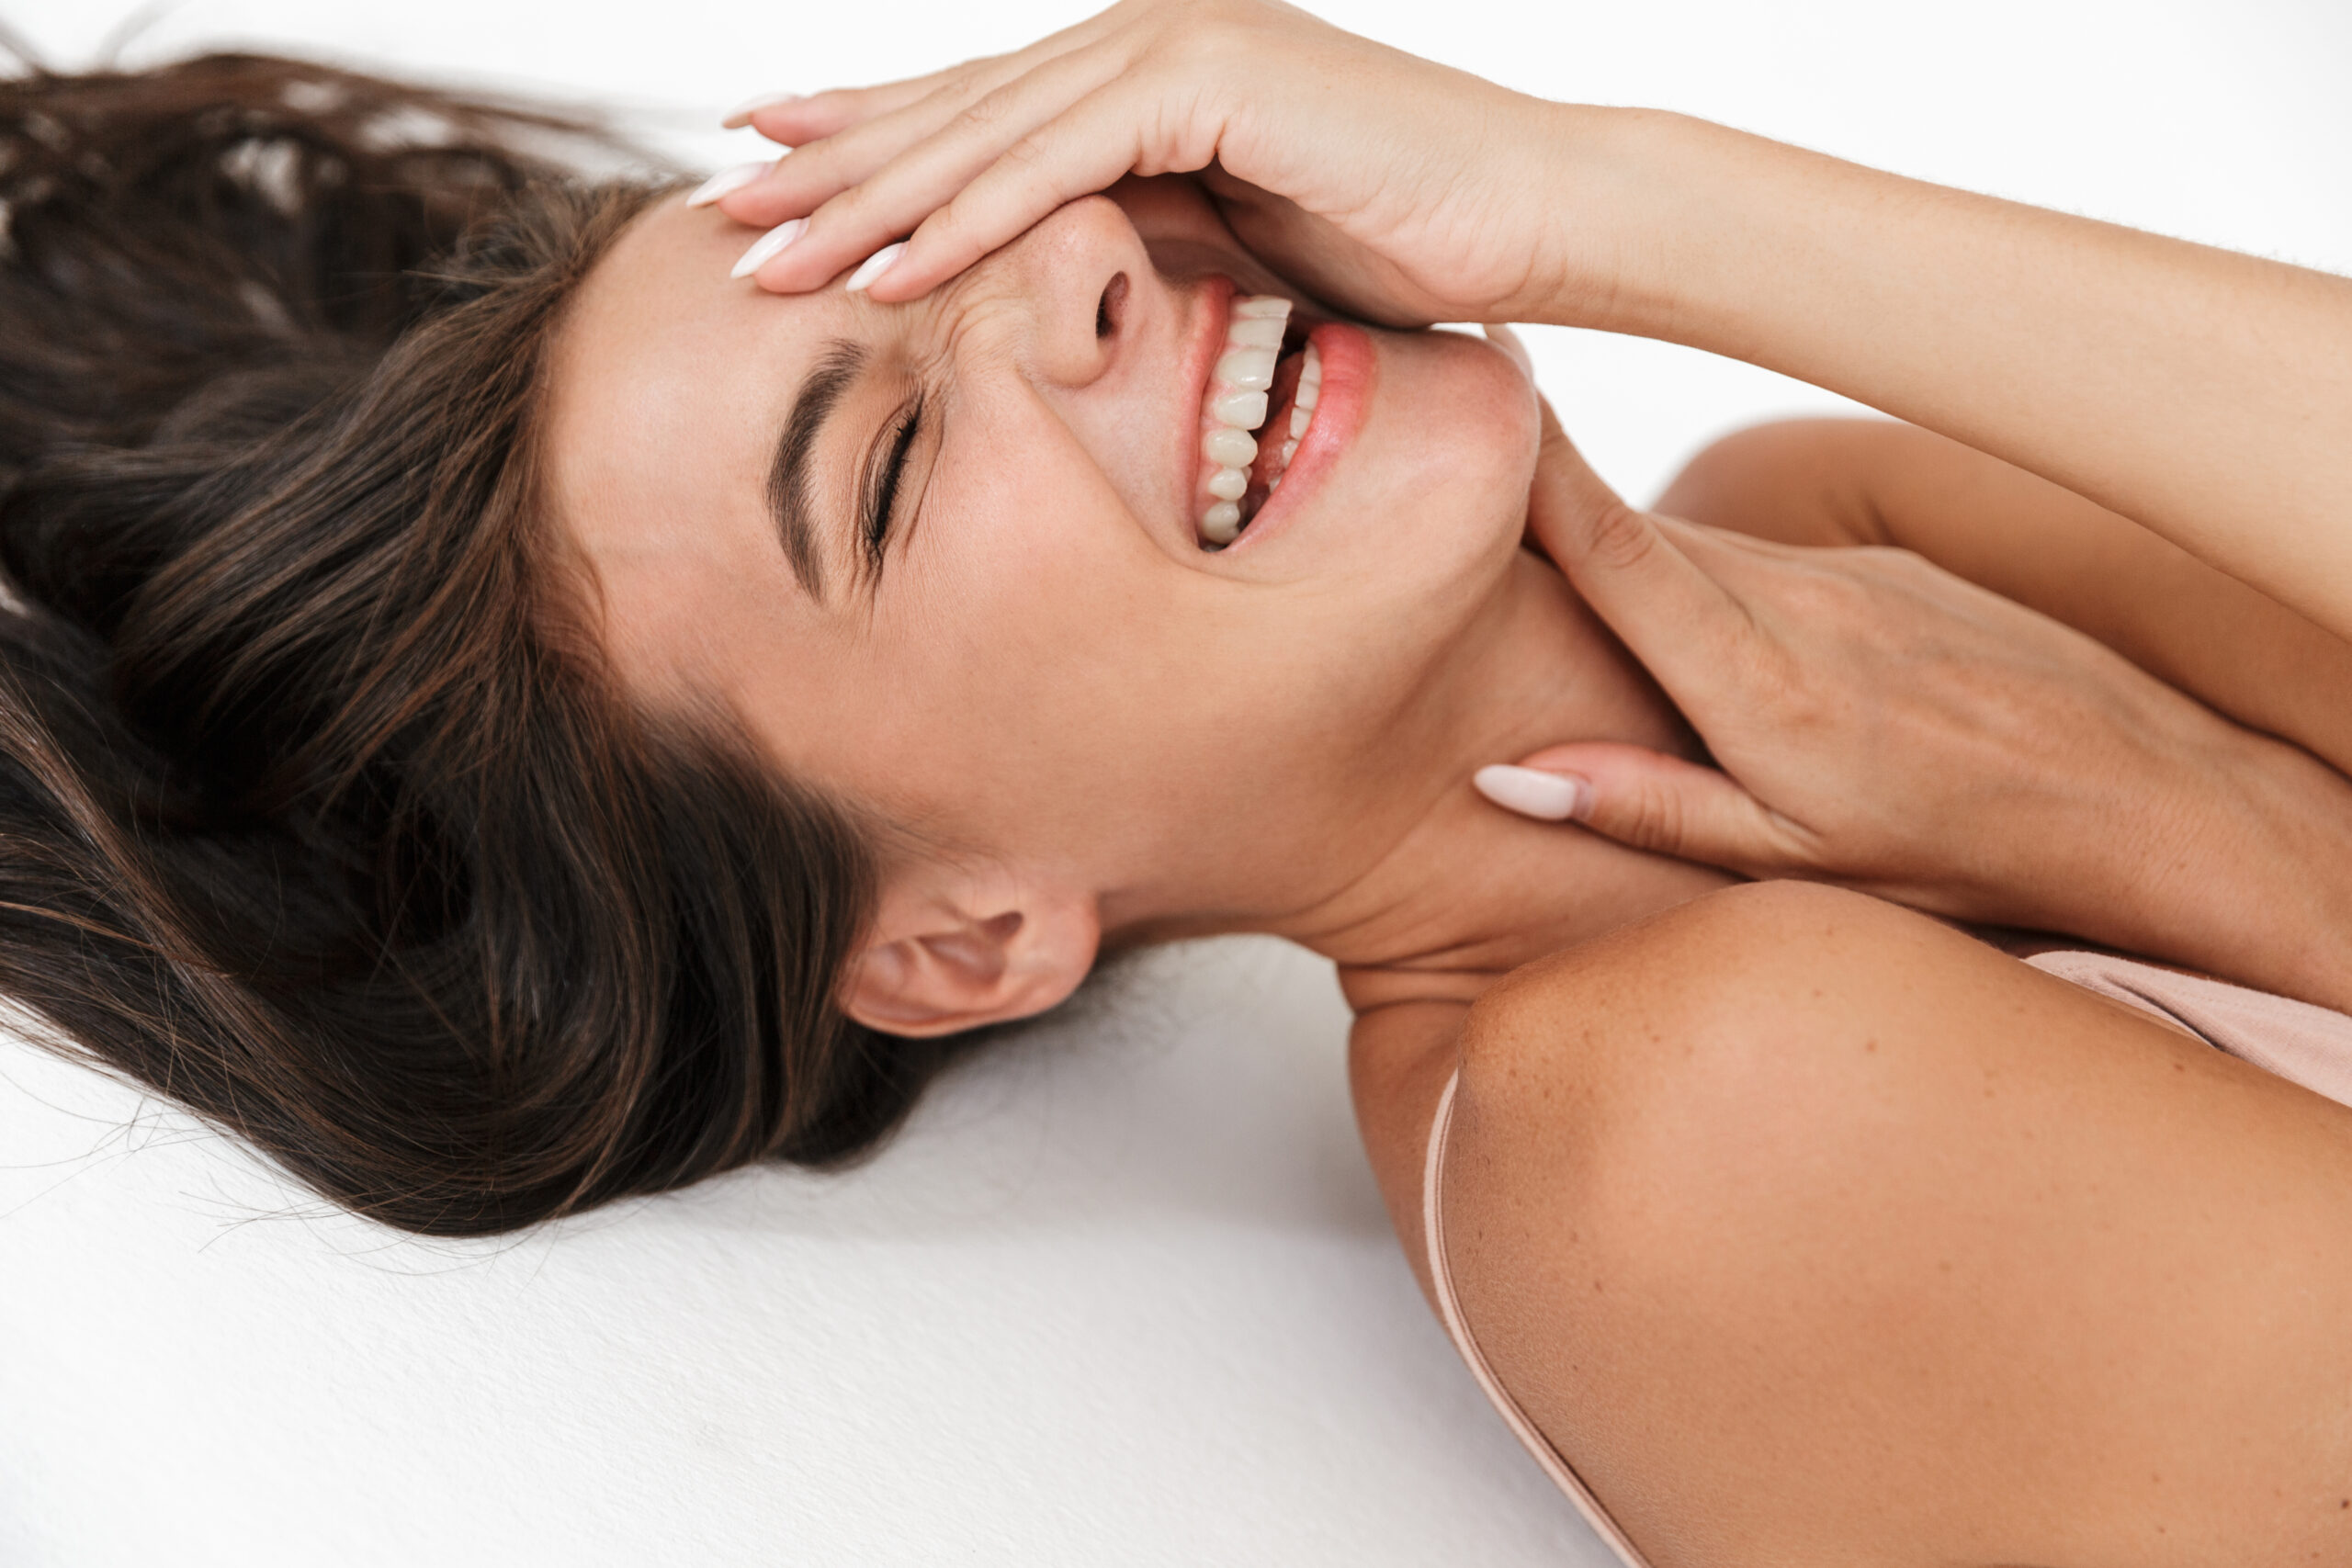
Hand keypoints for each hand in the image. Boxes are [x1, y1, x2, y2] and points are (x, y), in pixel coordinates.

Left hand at [702, 0, 1582, 326]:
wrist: (1543, 219)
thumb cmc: (1410, 253)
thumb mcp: (1241, 251)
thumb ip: (1144, 240)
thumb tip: (1063, 290)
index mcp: (1145, 78)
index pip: (977, 116)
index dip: (865, 143)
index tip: (765, 178)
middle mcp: (1143, 42)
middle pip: (954, 113)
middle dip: (826, 169)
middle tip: (718, 214)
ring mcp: (1175, 46)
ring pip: (984, 135)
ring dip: (864, 203)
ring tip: (758, 255)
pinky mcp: (1211, 78)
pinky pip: (1060, 162)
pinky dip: (967, 217)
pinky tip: (880, 269)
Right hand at [1482, 402, 2351, 997]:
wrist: (2135, 793)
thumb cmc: (1961, 847)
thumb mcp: (1789, 858)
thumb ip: (1644, 804)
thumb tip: (1510, 771)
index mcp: (1755, 678)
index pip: (1613, 546)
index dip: (1533, 468)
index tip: (1471, 387)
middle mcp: (1796, 600)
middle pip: (1636, 532)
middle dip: (1553, 515)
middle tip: (1467, 507)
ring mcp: (1847, 571)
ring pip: (1701, 546)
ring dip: (1637, 565)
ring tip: (1582, 606)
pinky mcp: (1888, 566)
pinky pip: (1769, 561)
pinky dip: (1721, 587)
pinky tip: (1734, 646)